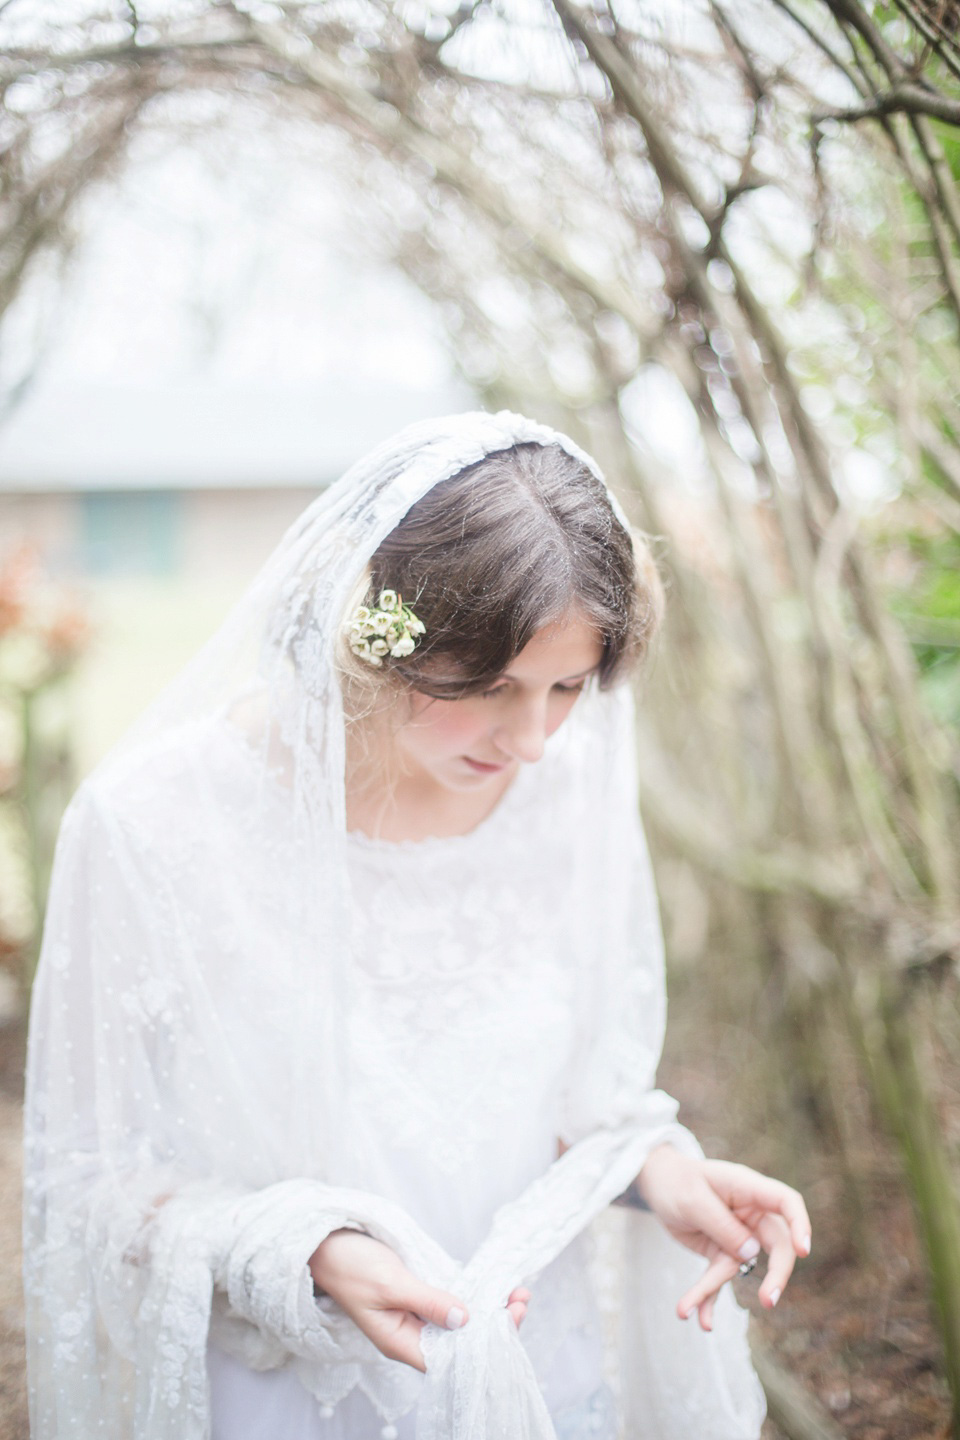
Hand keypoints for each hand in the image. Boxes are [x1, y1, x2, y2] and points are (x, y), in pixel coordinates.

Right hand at [308, 1229, 529, 1371]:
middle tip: (522, 1299)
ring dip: (487, 1309)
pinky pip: (450, 1303)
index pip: (451, 1356)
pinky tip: (492, 1287)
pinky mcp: (416, 1298)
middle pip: (459, 1342)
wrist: (325, 1245)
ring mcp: (414, 1317)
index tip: (510, 1318)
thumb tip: (464, 1319)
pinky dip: (472, 1295)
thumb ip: (428, 1301)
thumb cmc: (352, 1266)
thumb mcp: (392, 1283)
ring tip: (518, 1293)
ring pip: (458, 1322)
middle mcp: (411, 1336)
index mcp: (401, 1343)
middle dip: (493, 1324)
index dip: (483, 1343)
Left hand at [635, 1145, 810, 1332]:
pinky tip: (699, 1319)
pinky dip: (706, 1297)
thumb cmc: (677, 1181)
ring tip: (686, 1311)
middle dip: (776, 1274)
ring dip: (711, 1293)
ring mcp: (737, 1235)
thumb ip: (722, 1224)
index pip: (786, 1202)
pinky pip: (718, 1278)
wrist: (658, 1183)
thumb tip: (752, 1254)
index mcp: (747, 1188)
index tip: (802, 1251)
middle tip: (768, 1301)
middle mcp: (749, 1213)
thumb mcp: (693, 1200)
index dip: (799, 1224)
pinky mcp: (721, 1252)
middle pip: (776, 1244)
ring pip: (739, 1269)